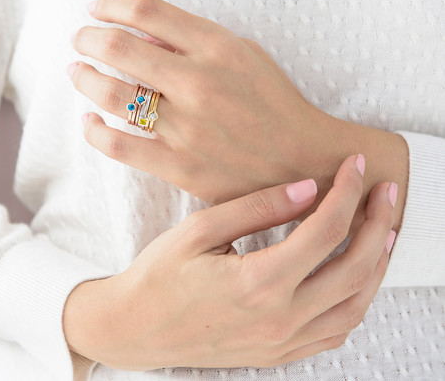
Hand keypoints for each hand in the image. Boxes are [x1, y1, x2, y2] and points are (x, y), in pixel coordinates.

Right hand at [63, 155, 396, 369]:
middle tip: (386, 192)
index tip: (356, 166)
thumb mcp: (200, 230)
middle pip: (353, 269)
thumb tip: (307, 189)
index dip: (347, 192)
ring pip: (354, 305)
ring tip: (383, 231)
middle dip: (377, 224)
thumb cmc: (159, 276)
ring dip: (376, 265)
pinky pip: (335, 331)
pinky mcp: (277, 353)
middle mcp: (279, 318)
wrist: (135, 327)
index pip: (325, 231)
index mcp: (258, 283)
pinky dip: (356, 300)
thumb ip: (257, 208)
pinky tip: (355, 277)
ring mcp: (282, 342)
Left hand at [68, 0, 407, 232]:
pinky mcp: (178, 166)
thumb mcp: (246, 54)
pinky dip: (94, 130)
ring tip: (79, 72)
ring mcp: (186, 127)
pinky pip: (118, 146)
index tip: (98, 8)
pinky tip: (90, 121)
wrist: (304, 161)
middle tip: (80, 39)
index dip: (112, 4)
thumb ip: (195, 40)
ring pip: (111, 95)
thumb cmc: (275, 103)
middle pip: (118, 48)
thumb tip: (142, 32)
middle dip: (87, 38)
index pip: (146, 10)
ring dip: (84, 78)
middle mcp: (198, 83)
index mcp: (217, 48)